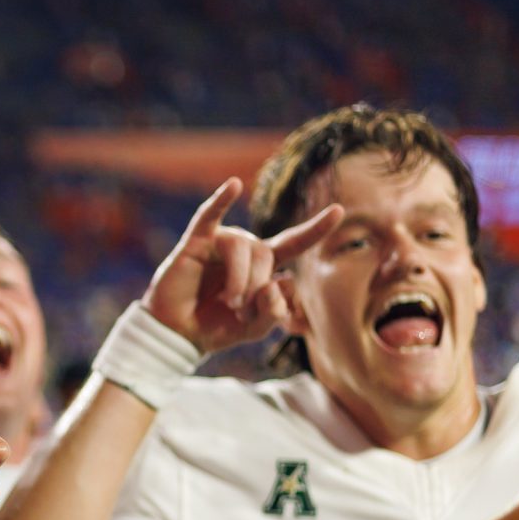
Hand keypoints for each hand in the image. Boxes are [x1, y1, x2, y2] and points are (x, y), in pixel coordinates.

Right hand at [140, 178, 341, 354]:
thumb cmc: (216, 326)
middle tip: (240, 312)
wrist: (178, 334)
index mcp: (263, 265)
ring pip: (245, 248)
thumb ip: (275, 310)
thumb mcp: (256, 326)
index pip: (294, 243)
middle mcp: (245, 248)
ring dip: (240, 281)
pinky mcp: (196, 242)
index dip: (316, 229)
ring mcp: (220, 242)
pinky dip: (221, 200)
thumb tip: (277, 282)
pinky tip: (233, 185)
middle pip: (268, 255)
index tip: (339, 211)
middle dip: (257, 288)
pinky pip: (210, 216)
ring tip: (230, 303)